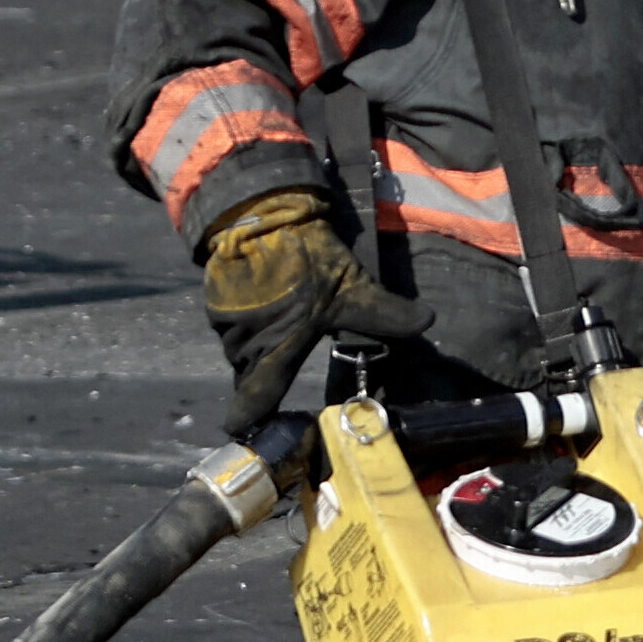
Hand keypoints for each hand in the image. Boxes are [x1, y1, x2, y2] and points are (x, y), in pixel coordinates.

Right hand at [202, 189, 428, 429]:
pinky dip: (247, 323)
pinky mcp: (215, 300)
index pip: (259, 391)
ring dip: (255, 346)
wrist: (261, 212)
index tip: (236, 429)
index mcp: (278, 344)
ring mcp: (225, 320)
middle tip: (273, 376)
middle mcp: (245, 339)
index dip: (249, 412)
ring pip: (239, 346)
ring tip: (276, 332)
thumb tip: (427, 322)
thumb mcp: (352, 286)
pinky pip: (231, 324)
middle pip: (249, 369)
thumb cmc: (305, 257)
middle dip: (260, 373)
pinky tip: (264, 309)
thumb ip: (384, 312)